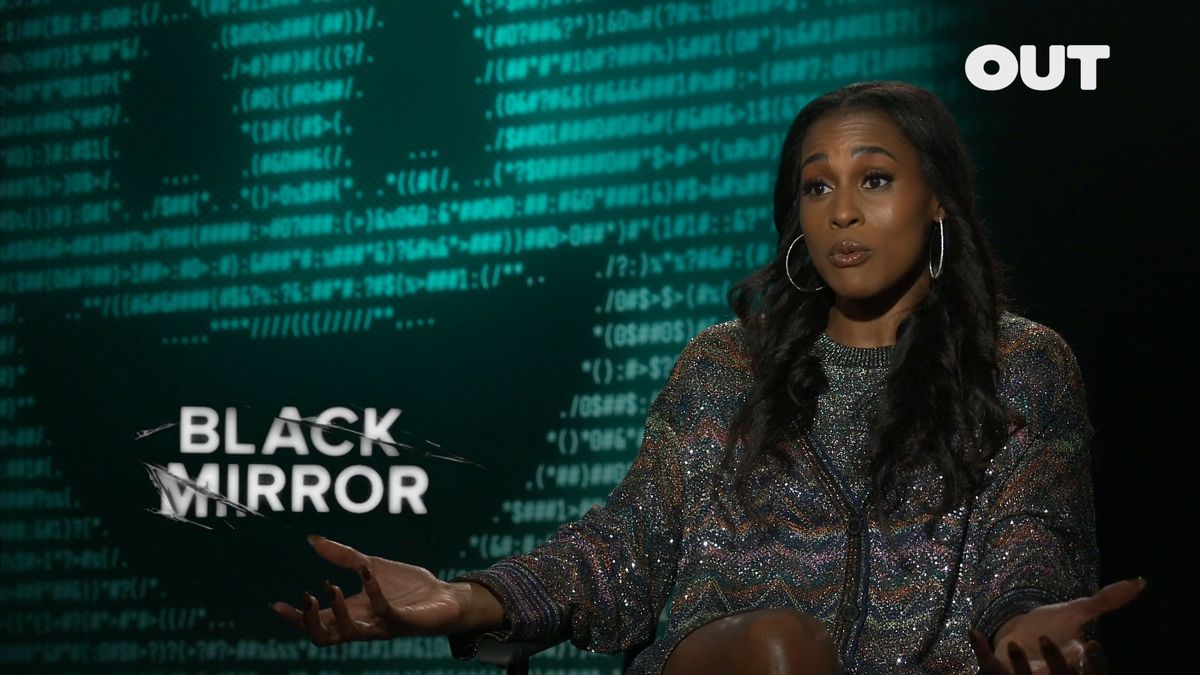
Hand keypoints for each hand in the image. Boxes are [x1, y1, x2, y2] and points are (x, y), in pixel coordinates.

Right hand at [270, 535, 480, 644]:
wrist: (446, 595)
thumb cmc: (408, 587)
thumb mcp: (370, 566)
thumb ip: (343, 556)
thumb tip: (312, 539)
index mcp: (351, 613)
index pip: (316, 622)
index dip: (294, 618)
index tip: (275, 605)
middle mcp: (362, 624)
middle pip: (324, 638)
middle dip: (308, 622)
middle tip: (305, 597)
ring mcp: (381, 626)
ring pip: (347, 633)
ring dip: (335, 611)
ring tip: (330, 587)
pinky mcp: (400, 621)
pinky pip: (381, 612)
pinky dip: (372, 591)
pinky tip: (368, 573)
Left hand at [968, 577, 1145, 673]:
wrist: (1016, 635)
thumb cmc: (1051, 627)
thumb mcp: (1076, 612)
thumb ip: (1105, 600)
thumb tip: (1139, 580)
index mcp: (1077, 666)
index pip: (1094, 671)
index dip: (1094, 662)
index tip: (1091, 643)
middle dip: (1056, 665)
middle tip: (1048, 639)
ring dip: (1020, 666)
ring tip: (1014, 645)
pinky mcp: (997, 673)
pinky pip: (988, 667)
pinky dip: (980, 650)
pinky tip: (974, 632)